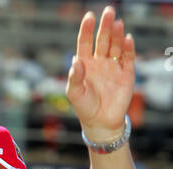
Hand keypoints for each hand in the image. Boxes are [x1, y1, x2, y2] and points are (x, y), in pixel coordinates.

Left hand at [66, 6, 135, 141]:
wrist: (101, 122)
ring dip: (117, 35)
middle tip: (109, 12)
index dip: (87, 30)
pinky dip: (128, 48)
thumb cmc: (84, 107)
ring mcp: (113, 67)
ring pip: (116, 46)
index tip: (89, 17)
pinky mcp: (126, 74)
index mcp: (85, 64)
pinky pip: (128, 58)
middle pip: (103, 40)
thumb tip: (76, 60)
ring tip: (117, 24)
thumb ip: (74, 77)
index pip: (85, 43)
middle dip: (105, 26)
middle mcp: (99, 62)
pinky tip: (127, 39)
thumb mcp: (74, 93)